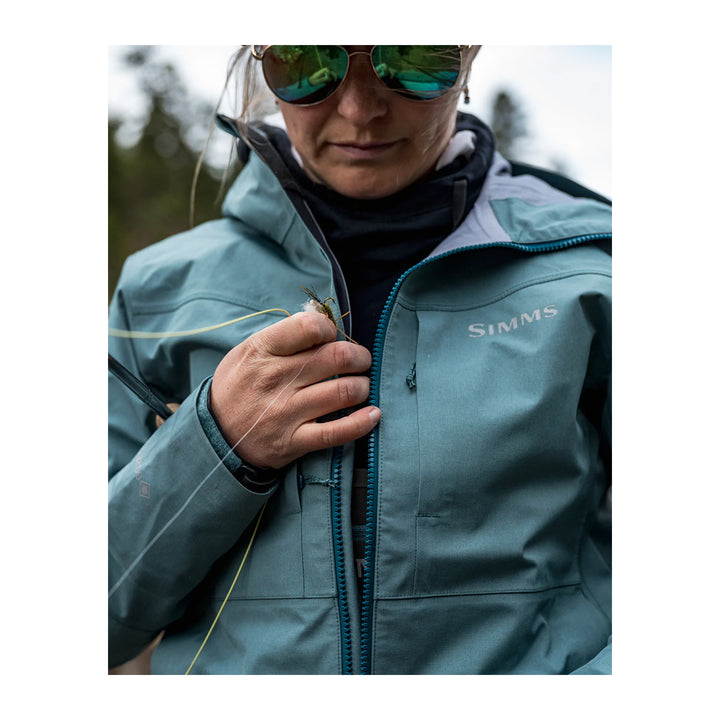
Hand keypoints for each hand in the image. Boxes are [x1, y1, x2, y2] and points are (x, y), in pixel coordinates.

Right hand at [209, 312, 379, 468]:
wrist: (215, 435)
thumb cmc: (239, 386)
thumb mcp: (249, 351)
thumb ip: (284, 335)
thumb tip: (321, 317)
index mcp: (262, 350)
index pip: (310, 327)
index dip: (331, 329)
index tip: (333, 338)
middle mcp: (275, 379)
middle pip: (337, 357)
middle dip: (360, 357)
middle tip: (361, 362)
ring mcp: (285, 412)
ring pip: (344, 391)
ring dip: (363, 387)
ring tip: (361, 386)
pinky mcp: (294, 441)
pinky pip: (338, 432)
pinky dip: (362, 422)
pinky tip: (373, 414)